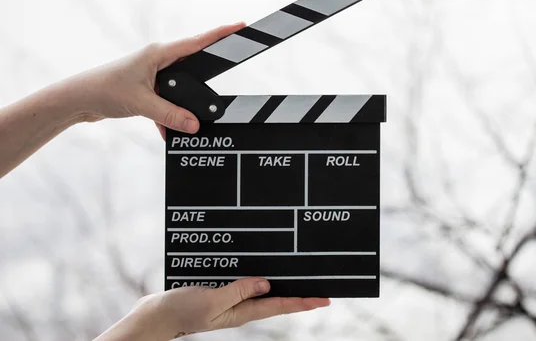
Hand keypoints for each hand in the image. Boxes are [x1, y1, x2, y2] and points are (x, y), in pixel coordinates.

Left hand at [70, 22, 245, 139]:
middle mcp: (158, 60)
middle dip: (202, 87)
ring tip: (182, 124)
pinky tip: (166, 132)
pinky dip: (167, 118)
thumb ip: (170, 115)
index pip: (198, 42)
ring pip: (180, 91)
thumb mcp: (142, 103)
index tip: (240, 27)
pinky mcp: (148, 89)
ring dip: (181, 109)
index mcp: (159, 53)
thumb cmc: (105, 90)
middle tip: (217, 96)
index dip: (221, 34)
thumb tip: (195, 125)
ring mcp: (154, 74)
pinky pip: (168, 103)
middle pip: (193, 69)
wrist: (79, 99)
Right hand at [94, 278, 329, 340]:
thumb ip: (239, 291)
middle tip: (321, 290)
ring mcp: (231, 301)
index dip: (303, 302)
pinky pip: (246, 285)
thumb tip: (266, 284)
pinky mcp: (221, 292)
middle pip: (277, 301)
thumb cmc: (181, 310)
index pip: (279, 306)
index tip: (325, 299)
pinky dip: (260, 280)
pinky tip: (264, 273)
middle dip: (299, 295)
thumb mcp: (211, 301)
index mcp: (241, 312)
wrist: (156, 316)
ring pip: (264, 293)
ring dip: (282, 288)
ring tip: (300, 281)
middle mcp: (241, 308)